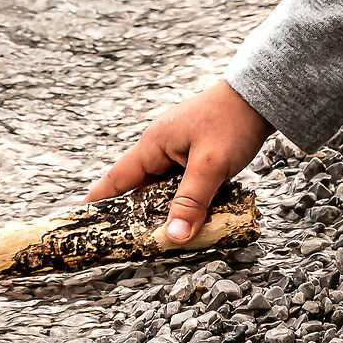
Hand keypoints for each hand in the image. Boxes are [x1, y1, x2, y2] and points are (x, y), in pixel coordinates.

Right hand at [86, 77, 274, 244]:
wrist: (261, 96)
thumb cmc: (233, 122)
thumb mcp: (210, 165)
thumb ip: (191, 201)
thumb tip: (172, 237)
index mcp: (152, 146)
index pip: (116, 181)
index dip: (98, 204)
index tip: (81, 225)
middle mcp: (160, 149)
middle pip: (139, 190)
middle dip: (134, 217)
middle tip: (126, 246)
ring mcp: (179, 151)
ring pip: (163, 190)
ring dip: (163, 211)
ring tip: (159, 240)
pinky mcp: (196, 155)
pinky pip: (182, 185)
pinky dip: (183, 202)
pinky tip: (191, 219)